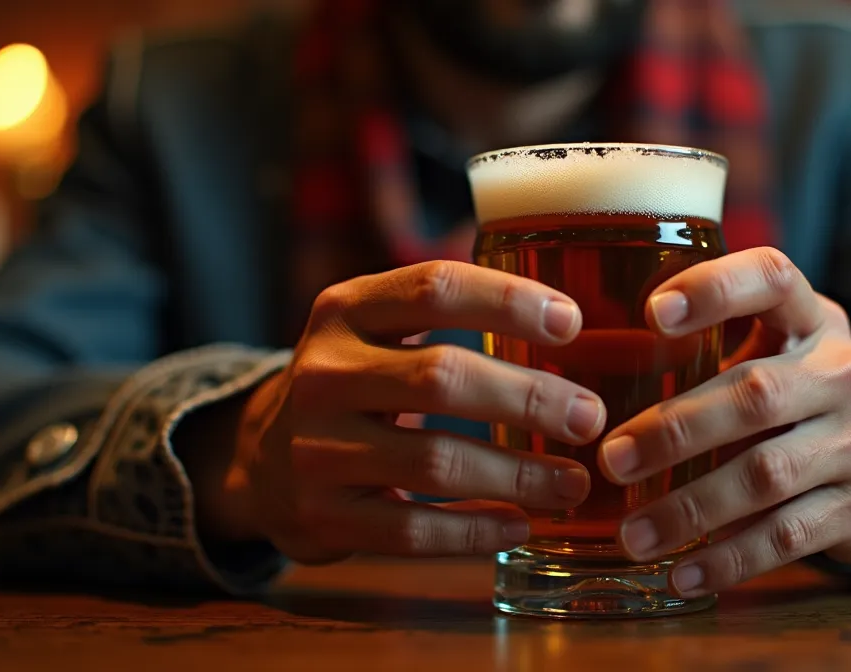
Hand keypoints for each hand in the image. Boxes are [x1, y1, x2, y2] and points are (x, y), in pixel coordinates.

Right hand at [199, 261, 604, 563]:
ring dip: (517, 475)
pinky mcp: (321, 515)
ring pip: (433, 462)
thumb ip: (447, 311)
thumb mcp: (377, 329)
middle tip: (588, 417)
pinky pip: (411, 531)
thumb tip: (570, 315)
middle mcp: (324, 372)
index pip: (433, 288)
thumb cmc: (355, 384)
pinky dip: (474, 532)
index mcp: (346, 310)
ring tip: (572, 483)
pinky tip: (520, 525)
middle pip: (441, 379)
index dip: (508, 302)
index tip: (572, 323)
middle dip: (528, 398)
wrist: (262, 458)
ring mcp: (316, 448)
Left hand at [597, 248, 850, 596]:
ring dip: (690, 508)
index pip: (774, 279)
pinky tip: (681, 575)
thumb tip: (583, 363)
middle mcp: (845, 371)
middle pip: (756, 393)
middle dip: (675, 430)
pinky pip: (788, 536)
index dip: (717, 289)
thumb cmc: (795, 396)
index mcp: (812, 319)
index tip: (652, 312)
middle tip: (610, 459)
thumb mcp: (773, 349)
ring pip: (767, 473)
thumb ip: (709, 343)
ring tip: (632, 533)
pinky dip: (729, 559)